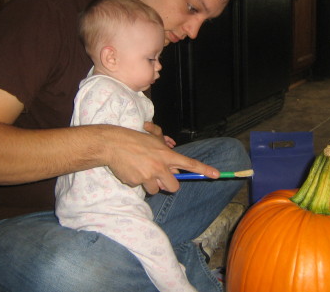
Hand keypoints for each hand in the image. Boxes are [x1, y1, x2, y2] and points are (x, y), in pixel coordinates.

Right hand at [104, 125, 218, 194]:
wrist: (113, 144)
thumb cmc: (135, 140)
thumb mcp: (154, 142)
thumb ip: (167, 156)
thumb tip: (174, 171)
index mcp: (166, 155)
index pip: (190, 163)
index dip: (204, 170)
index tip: (217, 175)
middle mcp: (159, 167)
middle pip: (174, 187)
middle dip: (169, 185)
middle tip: (161, 177)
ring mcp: (147, 176)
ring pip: (156, 189)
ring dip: (151, 183)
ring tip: (141, 169)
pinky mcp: (136, 182)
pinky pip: (141, 187)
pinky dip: (138, 181)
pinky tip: (131, 170)